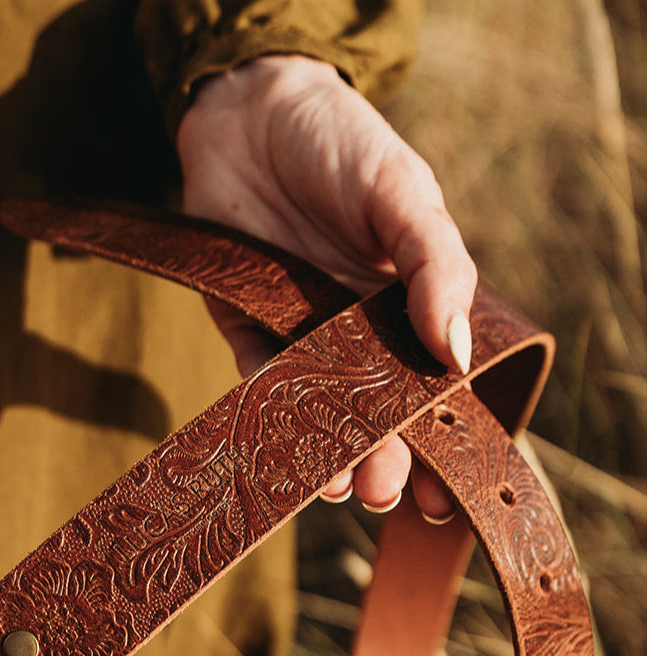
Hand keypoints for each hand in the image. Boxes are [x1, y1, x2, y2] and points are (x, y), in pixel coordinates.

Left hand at [177, 54, 476, 520]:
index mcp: (406, 308)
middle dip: (378, 458)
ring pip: (313, 410)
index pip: (430, 390)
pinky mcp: (242, 324)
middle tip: (381, 494)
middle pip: (370, 413)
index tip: (445, 496)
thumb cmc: (342, 145)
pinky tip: (279, 433)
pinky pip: (253, 373)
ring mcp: (298, 332)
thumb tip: (459, 352)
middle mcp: (353, 332)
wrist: (251, 112)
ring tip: (332, 484)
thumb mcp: (404, 197)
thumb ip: (435, 268)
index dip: (439, 444)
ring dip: (320, 450)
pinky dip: (266, 405)